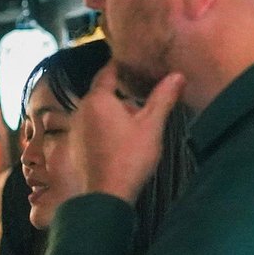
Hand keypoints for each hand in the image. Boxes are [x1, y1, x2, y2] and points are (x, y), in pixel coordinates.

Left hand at [71, 64, 184, 204]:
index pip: (107, 72)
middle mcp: (81, 110)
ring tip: (137, 117)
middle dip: (121, 91)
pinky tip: (122, 137)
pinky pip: (92, 126)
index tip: (133, 60)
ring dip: (114, 110)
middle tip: (143, 90)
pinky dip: (105, 125)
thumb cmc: (130, 157)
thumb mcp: (152, 125)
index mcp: (97, 99)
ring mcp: (75, 128)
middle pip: (103, 92)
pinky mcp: (76, 145)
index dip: (120, 65)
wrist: (106, 194)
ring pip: (97, 110)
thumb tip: (177, 75)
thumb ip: (163, 98)